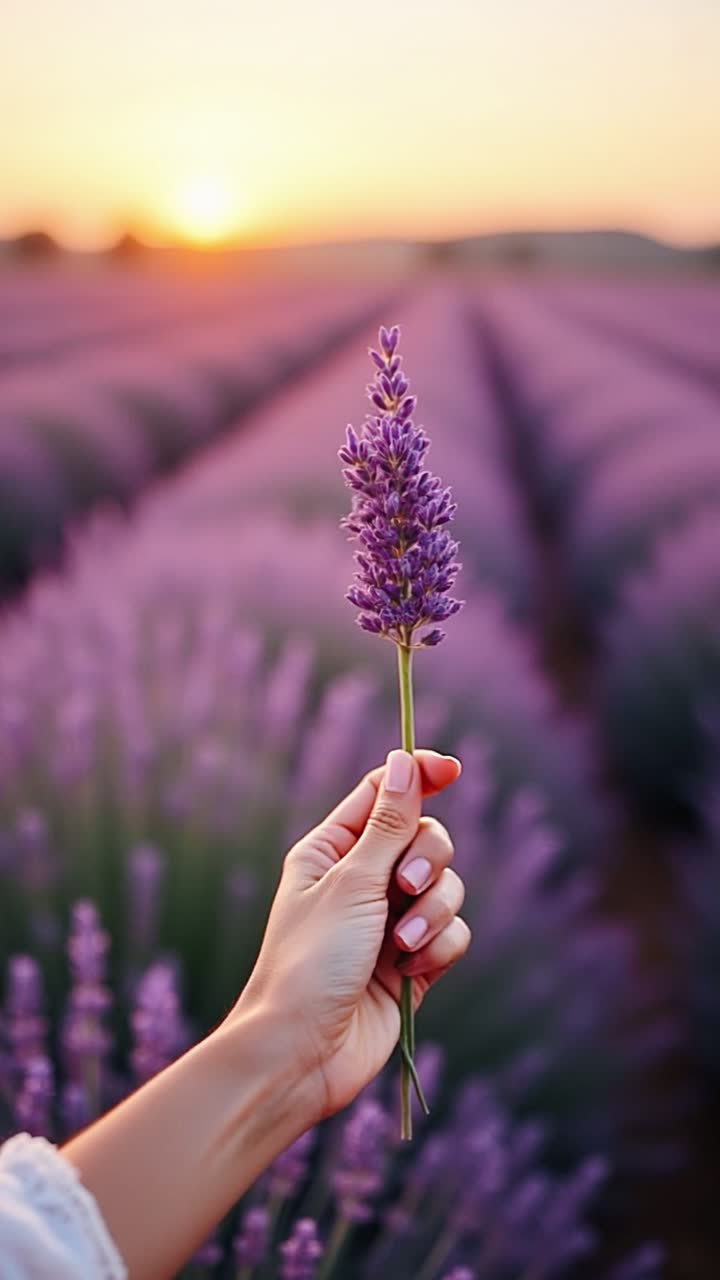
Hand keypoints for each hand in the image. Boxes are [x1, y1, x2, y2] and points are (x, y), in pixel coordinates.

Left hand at [231, 749, 469, 1120]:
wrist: (303, 1052)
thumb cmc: (311, 961)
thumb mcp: (351, 882)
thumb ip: (390, 823)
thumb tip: (406, 762)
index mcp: (331, 850)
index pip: (384, 794)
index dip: (420, 776)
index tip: (453, 769)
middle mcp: (361, 880)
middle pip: (426, 837)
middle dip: (427, 858)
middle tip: (403, 886)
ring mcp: (389, 922)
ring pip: (446, 886)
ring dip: (433, 910)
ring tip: (403, 942)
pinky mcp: (413, 963)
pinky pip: (452, 932)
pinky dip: (439, 946)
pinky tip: (411, 970)